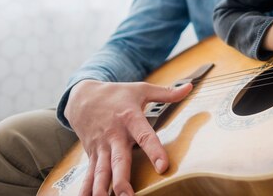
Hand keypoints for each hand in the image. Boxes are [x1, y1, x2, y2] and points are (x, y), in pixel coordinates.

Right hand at [65, 79, 191, 195]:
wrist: (82, 97)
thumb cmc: (116, 94)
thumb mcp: (141, 89)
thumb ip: (166, 93)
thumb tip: (190, 87)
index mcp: (129, 118)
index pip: (144, 136)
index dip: (154, 150)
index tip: (163, 166)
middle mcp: (114, 136)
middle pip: (119, 161)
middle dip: (122, 180)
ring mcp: (101, 147)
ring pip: (101, 172)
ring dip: (103, 189)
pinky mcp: (92, 155)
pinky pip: (88, 175)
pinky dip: (86, 189)